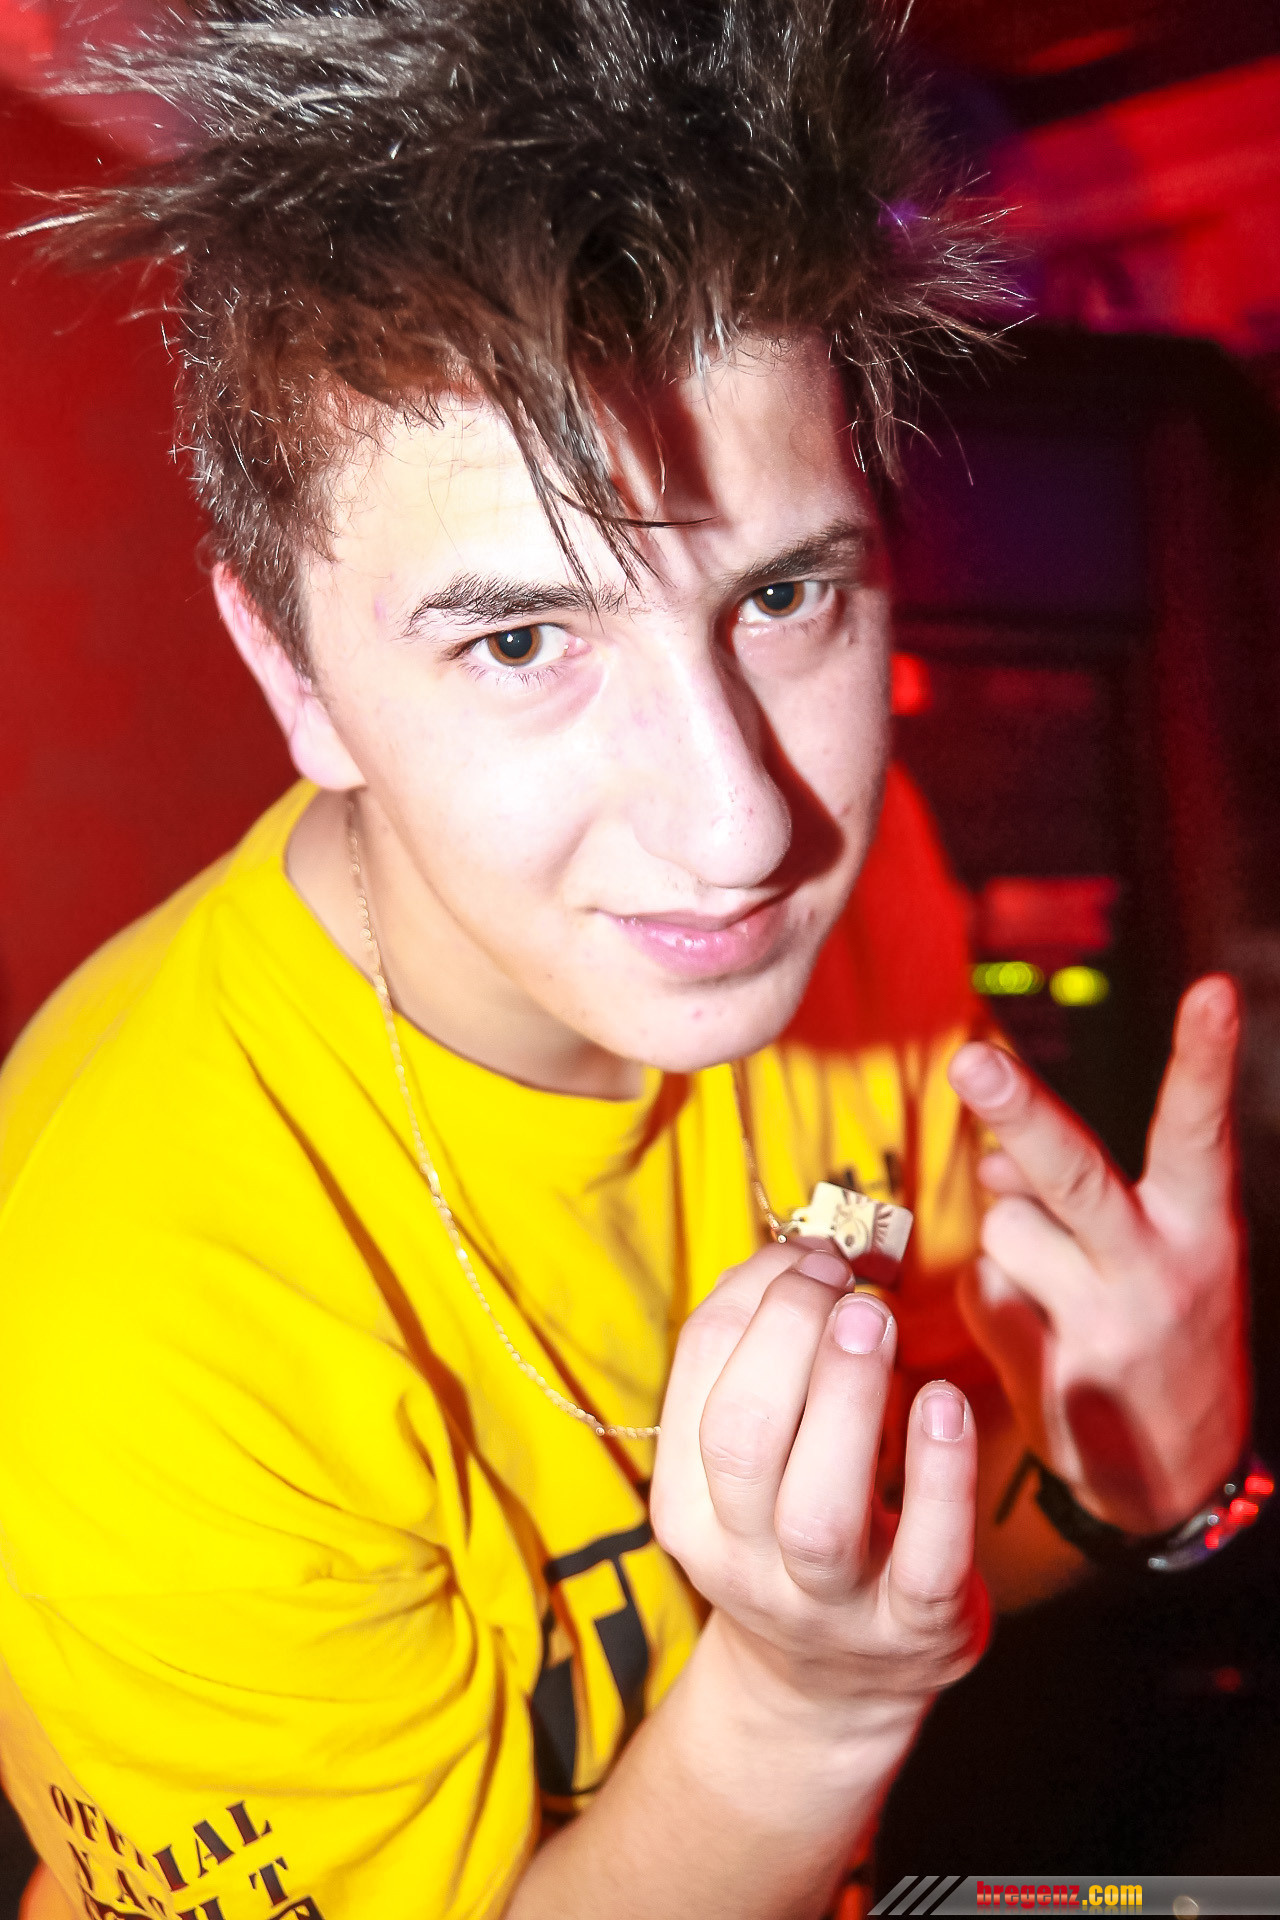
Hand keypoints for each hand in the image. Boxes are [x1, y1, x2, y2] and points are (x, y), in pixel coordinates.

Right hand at [650, 1242, 986, 1729]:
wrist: (828, 1693)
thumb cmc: (795, 1532)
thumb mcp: (757, 1461)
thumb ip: (764, 1363)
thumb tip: (801, 1249)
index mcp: (688, 1502)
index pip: (699, 1373)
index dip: (752, 1292)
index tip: (809, 1250)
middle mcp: (742, 1558)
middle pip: (740, 1437)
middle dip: (787, 1334)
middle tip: (842, 1279)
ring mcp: (828, 1604)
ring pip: (815, 1508)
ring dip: (846, 1396)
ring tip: (878, 1318)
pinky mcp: (914, 1630)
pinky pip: (925, 1558)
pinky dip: (938, 1476)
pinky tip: (947, 1405)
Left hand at [949, 974, 1248, 1534]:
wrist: (1179, 1482)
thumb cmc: (1161, 1333)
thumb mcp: (1155, 1256)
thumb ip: (1080, 1196)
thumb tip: (995, 1163)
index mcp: (1200, 1229)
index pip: (1201, 1132)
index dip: (1205, 1060)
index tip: (1212, 991)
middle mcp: (1158, 1273)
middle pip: (1073, 1175)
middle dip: (1018, 1111)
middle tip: (969, 1062)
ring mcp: (1102, 1329)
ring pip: (1005, 1230)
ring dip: (1011, 1243)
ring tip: (1060, 1292)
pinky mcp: (1047, 1374)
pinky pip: (980, 1291)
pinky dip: (993, 1299)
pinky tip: (1039, 1334)